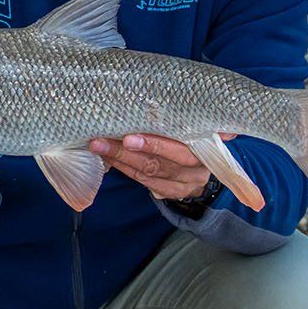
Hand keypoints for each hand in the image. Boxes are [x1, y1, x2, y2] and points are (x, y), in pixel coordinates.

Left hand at [89, 133, 228, 202]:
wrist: (207, 168)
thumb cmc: (197, 137)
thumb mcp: (204, 126)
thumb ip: (200, 119)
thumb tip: (208, 116)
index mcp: (206, 148)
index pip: (179, 149)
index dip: (154, 145)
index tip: (129, 137)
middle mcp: (196, 170)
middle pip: (158, 163)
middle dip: (127, 152)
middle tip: (102, 140)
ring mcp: (184, 184)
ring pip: (148, 173)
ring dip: (120, 159)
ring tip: (98, 145)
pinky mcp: (172, 192)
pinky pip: (144, 182)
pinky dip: (125, 169)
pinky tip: (109, 158)